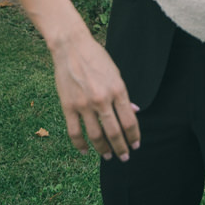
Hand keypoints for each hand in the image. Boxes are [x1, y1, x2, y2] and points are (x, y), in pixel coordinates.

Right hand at [50, 31, 140, 158]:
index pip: (129, 121)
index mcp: (118, 90)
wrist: (72, 47)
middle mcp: (102, 100)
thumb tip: (134, 112)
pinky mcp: (68, 106)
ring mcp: (84, 105)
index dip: (134, 136)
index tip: (136, 145)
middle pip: (114, 132)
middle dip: (121, 148)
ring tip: (108, 157)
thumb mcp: (116, 74)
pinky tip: (86, 151)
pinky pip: (75, 132)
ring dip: (103, 150)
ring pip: (95, 136)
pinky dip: (80, 145)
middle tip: (125, 157)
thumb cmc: (97, 58)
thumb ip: (124, 96)